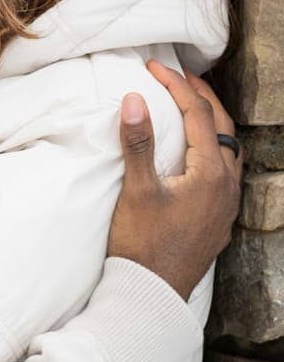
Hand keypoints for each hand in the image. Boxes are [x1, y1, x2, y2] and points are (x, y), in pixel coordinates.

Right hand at [107, 61, 242, 301]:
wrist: (152, 294)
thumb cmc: (143, 244)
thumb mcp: (137, 190)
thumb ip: (138, 143)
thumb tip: (134, 99)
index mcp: (210, 173)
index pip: (197, 113)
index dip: (176, 85)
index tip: (154, 67)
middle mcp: (226, 186)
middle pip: (221, 126)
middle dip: (201, 96)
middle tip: (179, 77)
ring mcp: (225, 204)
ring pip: (228, 149)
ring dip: (211, 123)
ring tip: (190, 108)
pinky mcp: (218, 220)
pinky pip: (226, 171)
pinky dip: (212, 149)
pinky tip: (196, 155)